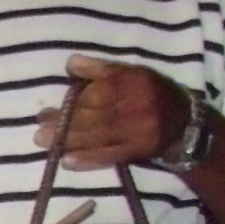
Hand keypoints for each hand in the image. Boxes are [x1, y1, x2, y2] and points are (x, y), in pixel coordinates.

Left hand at [49, 56, 190, 169]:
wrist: (185, 124)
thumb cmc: (151, 93)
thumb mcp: (133, 73)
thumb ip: (101, 69)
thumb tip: (70, 63)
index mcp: (137, 82)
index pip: (100, 91)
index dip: (74, 100)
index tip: (51, 106)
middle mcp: (140, 106)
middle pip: (95, 115)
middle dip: (63, 121)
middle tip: (39, 124)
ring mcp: (140, 131)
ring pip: (98, 136)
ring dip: (67, 140)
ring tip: (41, 140)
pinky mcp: (139, 152)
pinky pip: (109, 156)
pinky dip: (86, 159)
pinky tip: (66, 160)